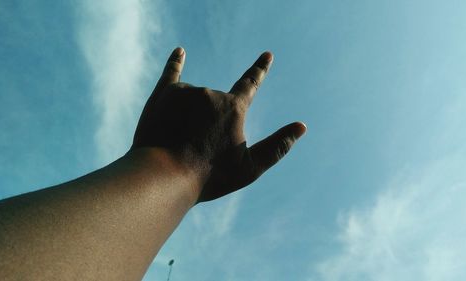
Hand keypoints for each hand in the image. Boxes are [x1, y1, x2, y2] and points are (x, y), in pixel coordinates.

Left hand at [132, 47, 305, 202]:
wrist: (164, 177)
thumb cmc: (209, 177)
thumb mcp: (250, 168)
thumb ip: (278, 146)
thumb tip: (302, 126)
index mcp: (233, 108)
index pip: (250, 83)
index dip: (260, 70)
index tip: (267, 55)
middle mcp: (211, 94)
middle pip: (216, 103)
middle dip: (211, 123)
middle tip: (199, 151)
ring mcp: (186, 91)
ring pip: (194, 99)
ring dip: (191, 116)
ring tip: (180, 142)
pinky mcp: (164, 94)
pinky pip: (171, 74)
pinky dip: (175, 63)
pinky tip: (180, 52)